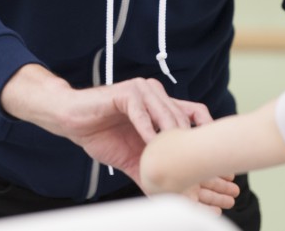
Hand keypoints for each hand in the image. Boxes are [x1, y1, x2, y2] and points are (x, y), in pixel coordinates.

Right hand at [61, 77, 210, 178]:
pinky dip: (146, 129)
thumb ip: (150, 168)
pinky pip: (140, 112)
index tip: (213, 156)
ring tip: (173, 158)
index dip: (206, 131)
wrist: (71, 119)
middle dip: (186, 142)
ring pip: (164, 114)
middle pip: (182, 117)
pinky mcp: (125, 93)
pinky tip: (149, 145)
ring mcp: (142, 90)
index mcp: (162, 105)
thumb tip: (166, 194)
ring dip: (169, 137)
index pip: (195, 113)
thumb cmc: (101, 133)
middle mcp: (156, 94)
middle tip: (191, 166)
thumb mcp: (132, 157)